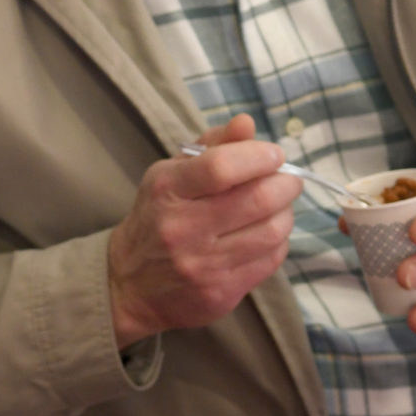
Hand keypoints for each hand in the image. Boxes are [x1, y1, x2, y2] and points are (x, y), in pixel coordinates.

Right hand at [107, 115, 300, 346]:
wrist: (129, 285)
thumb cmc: (156, 219)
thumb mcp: (169, 176)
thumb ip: (210, 147)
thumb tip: (246, 123)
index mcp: (167, 190)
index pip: (222, 167)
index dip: (259, 156)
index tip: (273, 154)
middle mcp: (182, 228)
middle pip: (259, 199)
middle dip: (286, 183)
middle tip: (286, 179)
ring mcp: (202, 264)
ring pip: (272, 231)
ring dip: (286, 213)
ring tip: (278, 206)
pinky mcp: (220, 292)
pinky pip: (271, 260)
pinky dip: (278, 242)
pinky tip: (266, 234)